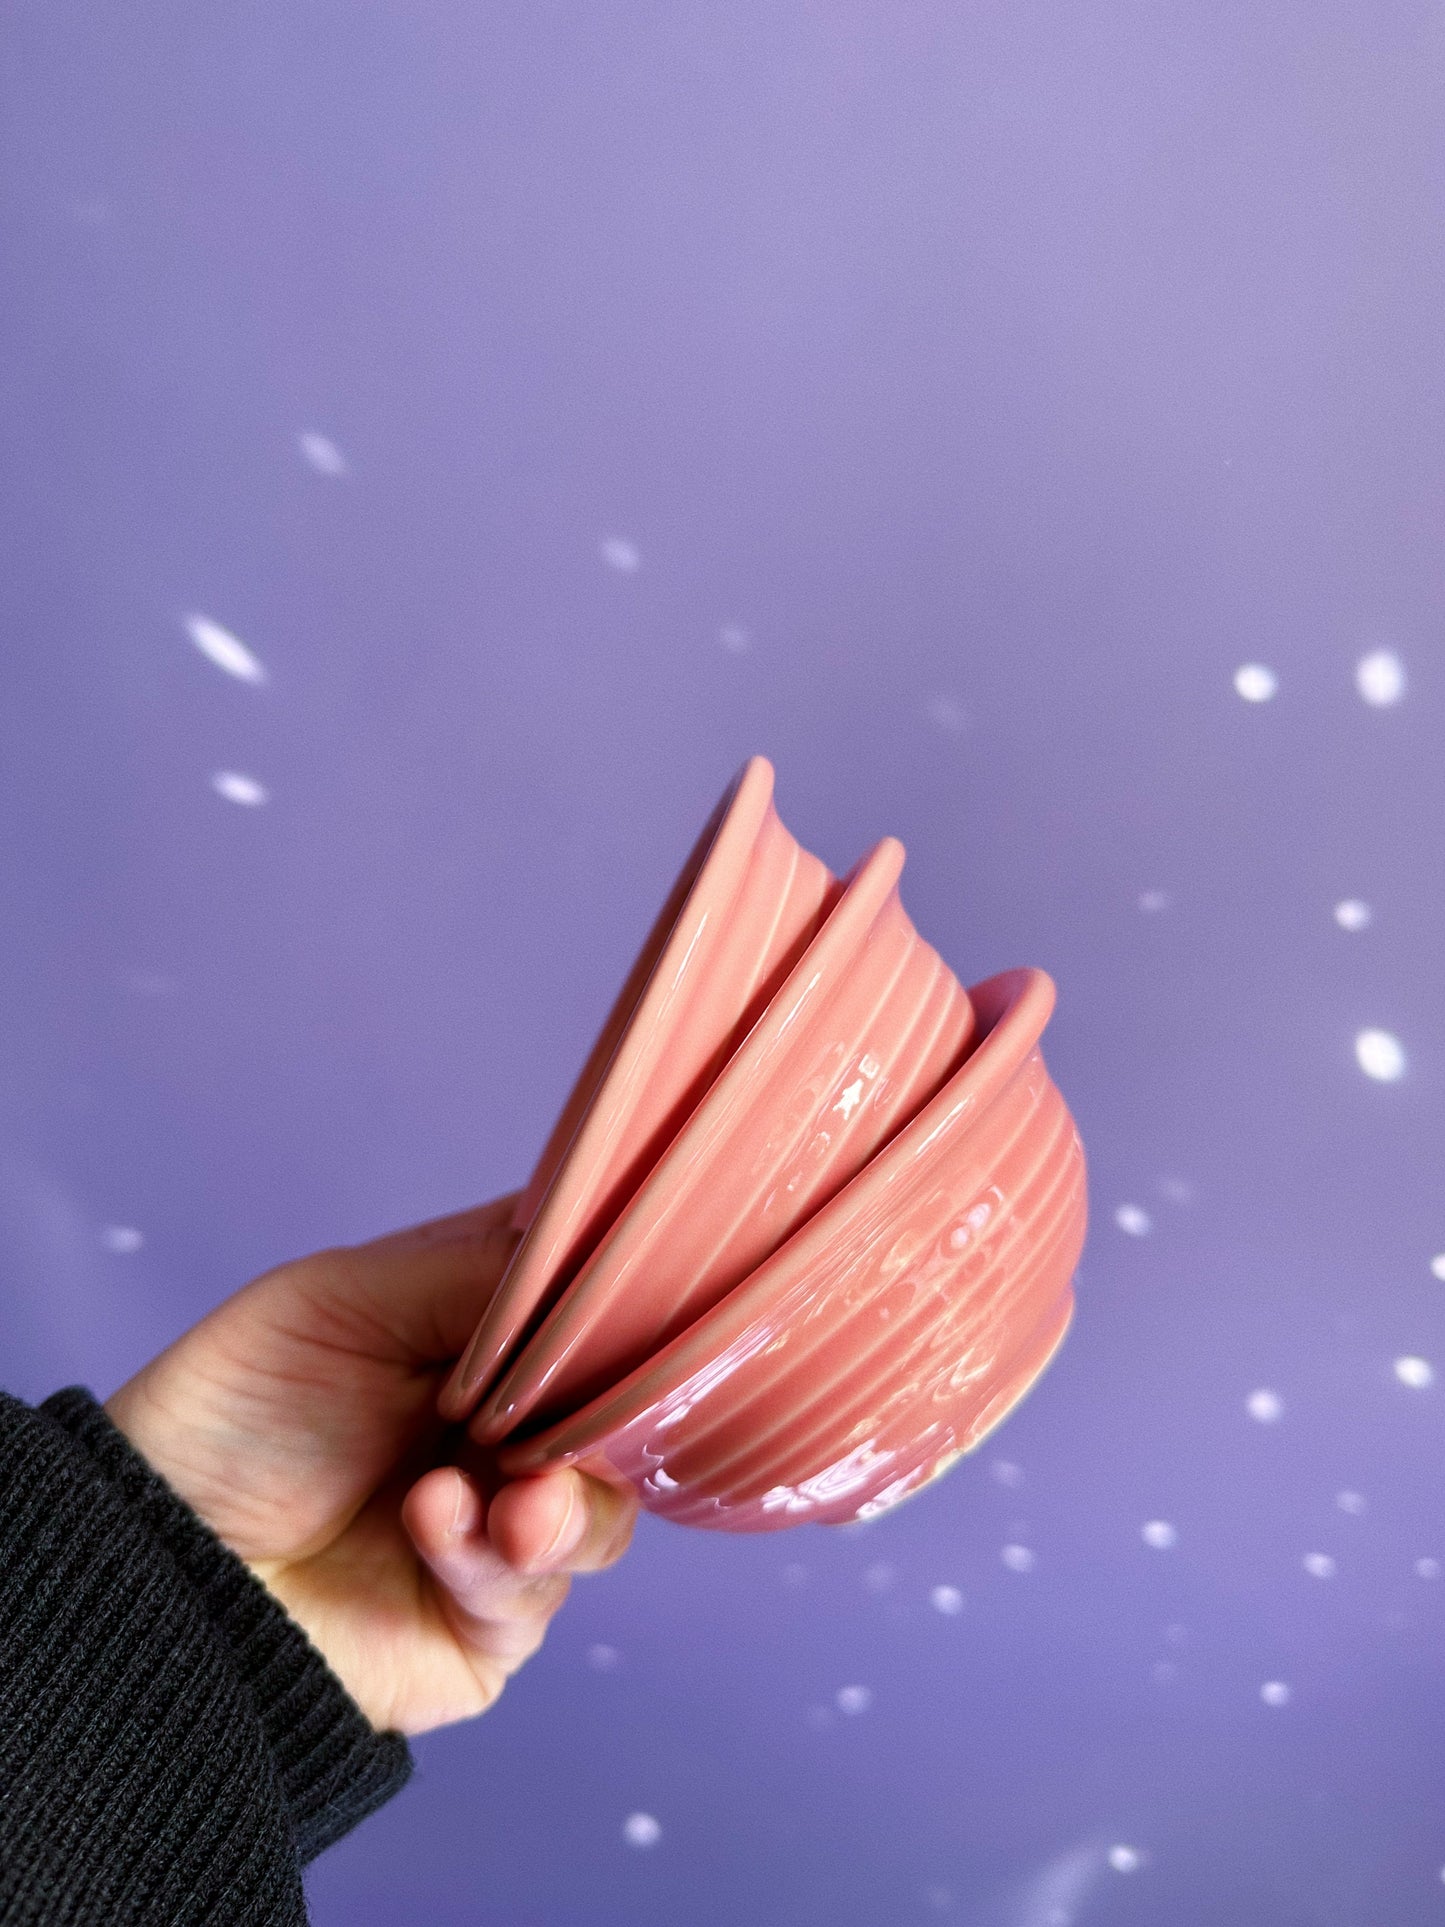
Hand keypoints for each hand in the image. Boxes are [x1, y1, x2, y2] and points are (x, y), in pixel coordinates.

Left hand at [105, 1195, 635, 1735]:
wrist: (151, 1566)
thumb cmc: (230, 1412)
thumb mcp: (340, 1300)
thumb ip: (467, 1275)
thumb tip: (587, 1261)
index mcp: (478, 1336)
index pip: (583, 1301)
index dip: (617, 1291)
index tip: (636, 1282)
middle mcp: (506, 1427)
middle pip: (616, 1411)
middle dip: (606, 1410)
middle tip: (578, 1402)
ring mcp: (504, 1525)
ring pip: (603, 1510)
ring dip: (569, 1500)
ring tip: (516, 1502)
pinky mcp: (487, 1621)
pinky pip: (535, 1592)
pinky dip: (493, 1553)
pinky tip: (433, 1520)